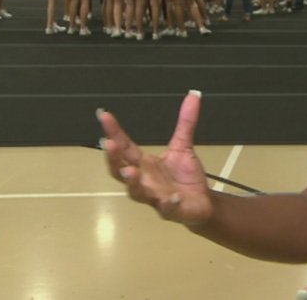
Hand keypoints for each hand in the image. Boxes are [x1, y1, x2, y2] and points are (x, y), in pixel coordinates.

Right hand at [99, 90, 213, 224]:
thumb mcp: (183, 146)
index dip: (114, 132)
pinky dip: (170, 204)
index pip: (125, 147)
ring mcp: (156, 197)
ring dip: (132, 183)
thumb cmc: (185, 176)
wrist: (202, 202)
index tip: (104, 115)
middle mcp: (144, 181)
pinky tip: (174, 198)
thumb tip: (193, 95)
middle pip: (120, 171)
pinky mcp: (173, 211)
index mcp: (144, 164)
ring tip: (130, 171)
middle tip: (109, 144)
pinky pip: (168, 209)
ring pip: (138, 193)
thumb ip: (185, 123)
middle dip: (113, 159)